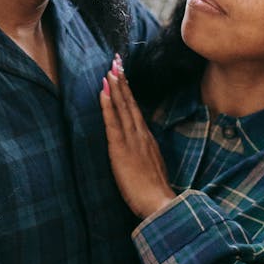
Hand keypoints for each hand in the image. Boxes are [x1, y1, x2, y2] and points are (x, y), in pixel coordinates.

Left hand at [100, 57, 175, 219]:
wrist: (159, 203)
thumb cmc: (154, 192)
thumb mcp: (153, 167)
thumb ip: (146, 154)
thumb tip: (141, 149)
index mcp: (147, 139)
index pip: (136, 110)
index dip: (128, 91)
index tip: (123, 74)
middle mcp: (141, 134)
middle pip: (130, 102)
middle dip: (122, 80)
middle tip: (116, 60)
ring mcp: (132, 139)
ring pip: (122, 107)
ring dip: (116, 86)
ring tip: (110, 68)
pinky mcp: (121, 148)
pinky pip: (113, 121)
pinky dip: (108, 104)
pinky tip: (104, 90)